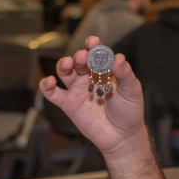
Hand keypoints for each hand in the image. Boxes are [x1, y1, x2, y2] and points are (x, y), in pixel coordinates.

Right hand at [39, 36, 146, 157]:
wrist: (122, 136)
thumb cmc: (129, 111)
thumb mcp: (132, 91)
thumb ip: (125, 74)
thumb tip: (118, 57)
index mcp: (105, 71)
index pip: (97, 54)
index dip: (94, 46)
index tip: (93, 42)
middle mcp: (89, 77)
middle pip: (79, 61)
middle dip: (79, 56)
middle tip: (82, 57)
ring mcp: (77, 90)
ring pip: (65, 72)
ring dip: (63, 65)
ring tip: (67, 64)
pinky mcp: (69, 104)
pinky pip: (53, 93)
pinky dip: (46, 86)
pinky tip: (48, 81)